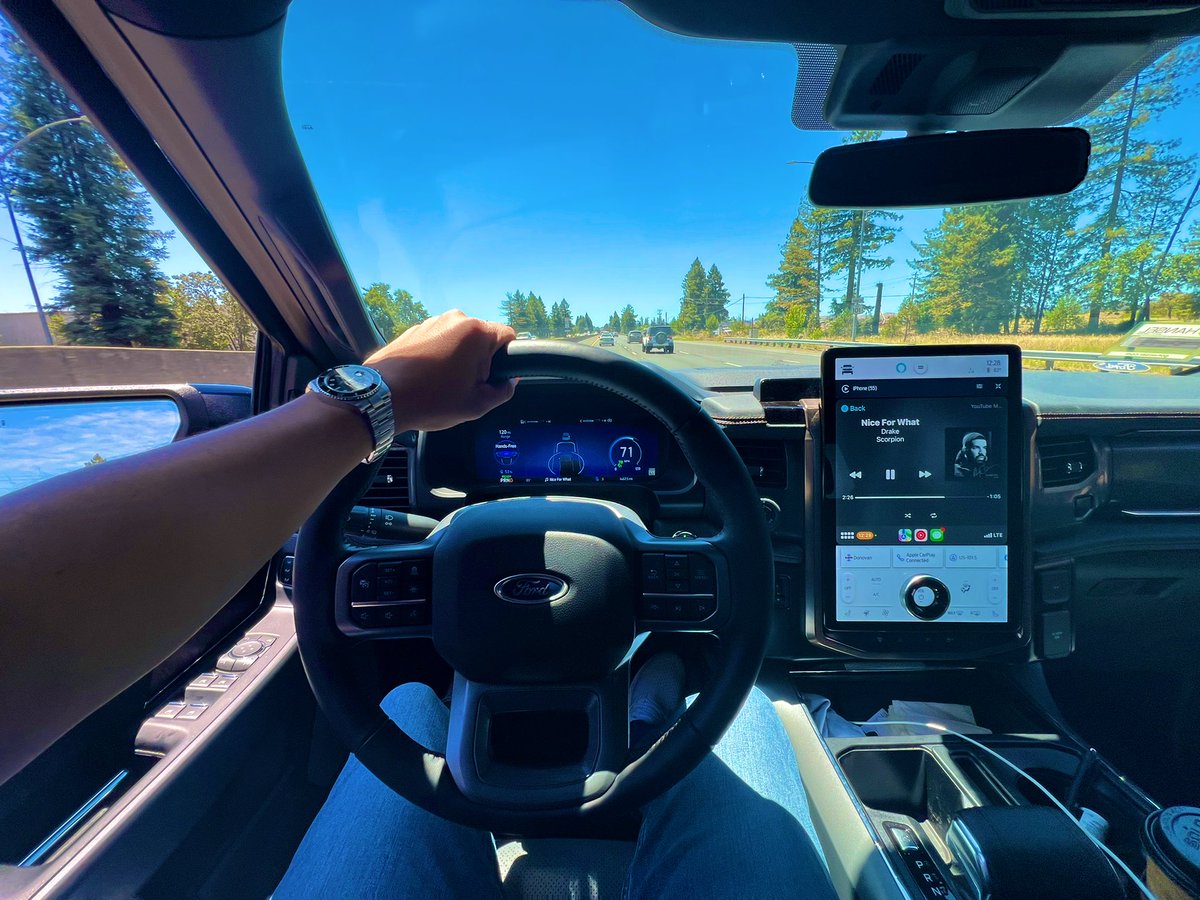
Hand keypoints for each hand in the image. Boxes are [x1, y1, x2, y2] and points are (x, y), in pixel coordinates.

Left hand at [365, 310, 516, 431]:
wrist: (381, 397)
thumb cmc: (431, 401)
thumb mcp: (477, 405)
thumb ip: (503, 391)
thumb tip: (509, 382)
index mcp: (477, 333)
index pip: (508, 335)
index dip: (506, 359)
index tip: (492, 377)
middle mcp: (455, 319)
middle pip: (482, 337)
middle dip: (479, 359)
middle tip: (465, 386)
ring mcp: (431, 322)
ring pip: (458, 339)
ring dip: (457, 357)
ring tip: (441, 384)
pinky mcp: (413, 329)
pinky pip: (436, 340)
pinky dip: (436, 355)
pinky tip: (425, 377)